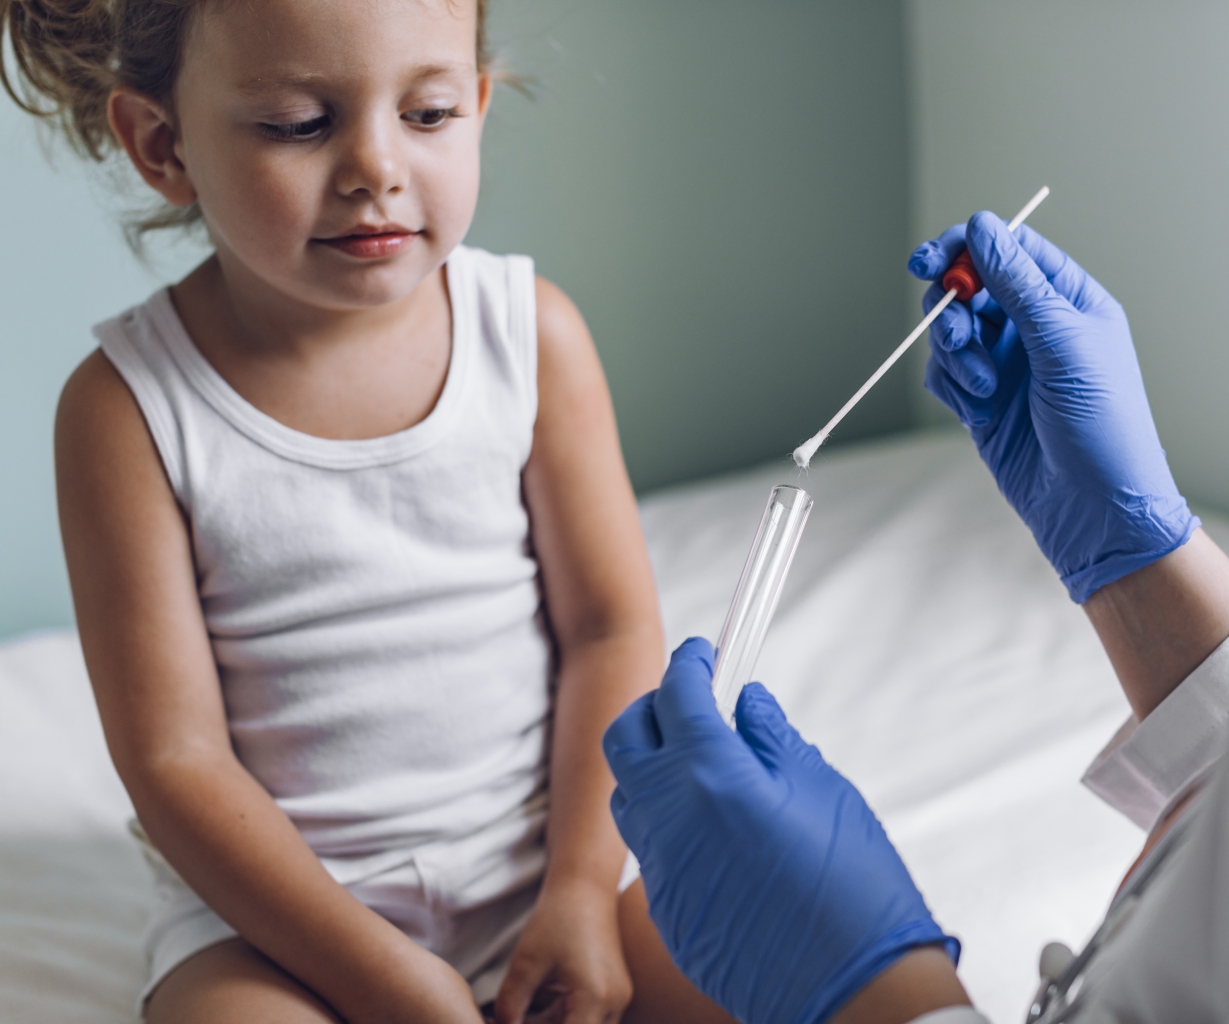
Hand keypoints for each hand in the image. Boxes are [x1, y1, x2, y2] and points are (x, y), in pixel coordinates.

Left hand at [494, 875, 631, 1023]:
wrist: (585, 887)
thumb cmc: (557, 918)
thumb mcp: (526, 963)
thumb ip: (511, 1006)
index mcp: (595, 998)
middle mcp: (614, 1003)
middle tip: (517, 1018)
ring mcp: (617, 998)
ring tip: (524, 1014)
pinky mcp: (613, 992)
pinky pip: (589, 1019)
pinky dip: (563, 1018)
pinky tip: (537, 1007)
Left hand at [603, 639, 958, 1023]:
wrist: (852, 989)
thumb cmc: (852, 885)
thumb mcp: (822, 790)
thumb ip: (771, 738)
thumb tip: (747, 704)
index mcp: (712, 774)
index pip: (678, 693)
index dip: (690, 663)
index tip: (703, 653)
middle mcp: (671, 814)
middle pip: (626, 735)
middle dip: (652, 706)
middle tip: (689, 700)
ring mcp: (660, 864)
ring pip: (628, 791)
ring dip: (652, 762)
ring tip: (696, 759)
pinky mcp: (665, 905)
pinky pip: (649, 843)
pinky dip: (668, 816)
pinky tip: (708, 821)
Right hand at [908, 213, 1196, 601]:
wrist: (1090, 505)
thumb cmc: (1100, 424)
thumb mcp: (1062, 341)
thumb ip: (1017, 282)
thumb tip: (982, 227)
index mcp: (1068, 301)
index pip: (1010, 251)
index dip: (967, 248)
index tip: (931, 260)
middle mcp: (1034, 327)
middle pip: (969, 289)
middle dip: (952, 307)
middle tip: (956, 329)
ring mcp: (1005, 364)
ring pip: (950, 332)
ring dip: (955, 356)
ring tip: (983, 387)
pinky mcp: (980, 400)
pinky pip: (943, 374)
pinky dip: (951, 388)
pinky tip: (978, 412)